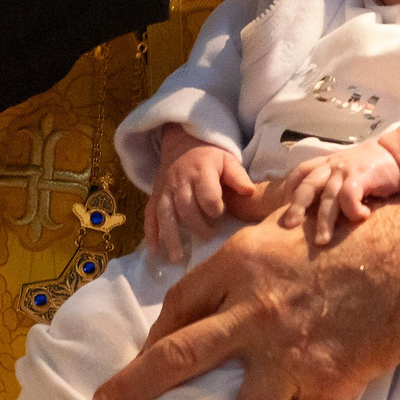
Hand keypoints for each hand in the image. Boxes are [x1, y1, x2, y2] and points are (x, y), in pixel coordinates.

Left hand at [90, 190, 399, 399]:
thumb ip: (253, 230)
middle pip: (177, 359)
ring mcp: (289, 350)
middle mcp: (252, 310)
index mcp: (238, 264)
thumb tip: (230, 230)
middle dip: (134, 389)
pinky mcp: (330, 378)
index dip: (155, 335)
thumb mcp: (289, 214)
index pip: (178, 305)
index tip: (145, 356)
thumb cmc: (352, 229)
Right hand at [149, 129, 253, 263]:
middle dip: (197, 227)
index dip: (215, 209)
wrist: (183, 142)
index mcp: (201, 171)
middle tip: (209, 238)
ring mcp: (165, 189)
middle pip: (185, 208)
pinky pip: (150, 214)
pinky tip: (156, 250)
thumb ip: (238, 176)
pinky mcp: (155, 195)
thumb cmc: (211, 156)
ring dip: (171, 236)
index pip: (207, 194)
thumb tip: (249, 192)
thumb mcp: (228, 159)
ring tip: (178, 257)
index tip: (222, 216)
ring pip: (165, 214)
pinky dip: (151, 233)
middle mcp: (180, 181)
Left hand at [284, 141, 399, 244]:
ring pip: (328, 197)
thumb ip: (336, 183)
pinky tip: (361, 218)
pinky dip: (352, 211)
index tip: (285, 206)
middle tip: (289, 226)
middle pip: (307, 185)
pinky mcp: (362, 176)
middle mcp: (334, 165)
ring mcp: (347, 170)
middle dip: (296, 207)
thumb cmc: (376, 166)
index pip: (300, 172)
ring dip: (324, 221)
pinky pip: (349, 196)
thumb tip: (324, 209)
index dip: (290, 189)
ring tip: (322, 241)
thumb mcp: (350, 170)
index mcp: (328, 163)